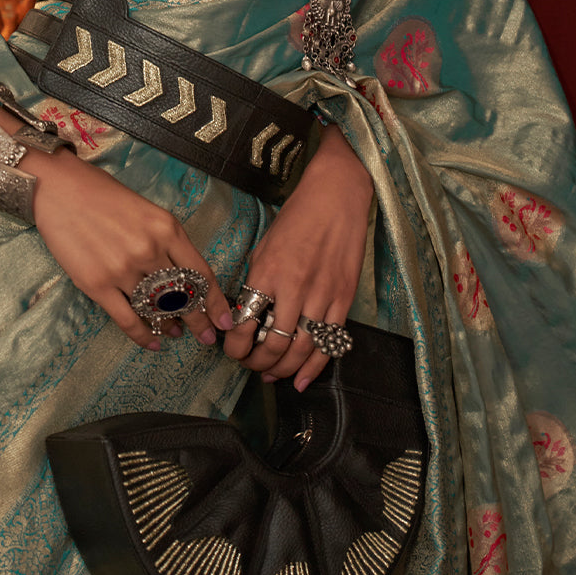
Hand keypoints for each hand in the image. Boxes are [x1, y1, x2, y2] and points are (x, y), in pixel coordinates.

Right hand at [30, 150, 233, 352]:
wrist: (60, 188)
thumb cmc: (103, 194)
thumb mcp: (148, 210)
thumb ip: (167, 240)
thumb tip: (183, 275)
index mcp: (167, 228)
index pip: (202, 273)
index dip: (217, 302)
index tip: (226, 319)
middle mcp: (149, 250)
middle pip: (184, 297)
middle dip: (199, 321)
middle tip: (207, 337)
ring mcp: (122, 269)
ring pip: (156, 311)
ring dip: (170, 327)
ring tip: (177, 334)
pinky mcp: (96, 284)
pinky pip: (127, 319)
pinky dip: (143, 335)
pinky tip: (153, 342)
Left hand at [223, 125, 373, 389]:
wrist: (337, 195)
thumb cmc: (297, 216)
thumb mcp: (266, 244)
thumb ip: (258, 280)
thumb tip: (247, 313)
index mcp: (268, 271)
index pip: (245, 322)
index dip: (235, 345)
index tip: (231, 350)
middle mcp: (294, 288)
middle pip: (273, 344)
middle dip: (257, 362)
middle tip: (250, 365)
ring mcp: (323, 296)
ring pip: (301, 350)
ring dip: (283, 369)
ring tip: (271, 374)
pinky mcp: (344, 300)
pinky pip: (329, 344)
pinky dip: (314, 367)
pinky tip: (302, 379)